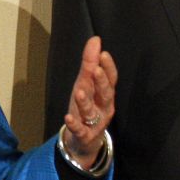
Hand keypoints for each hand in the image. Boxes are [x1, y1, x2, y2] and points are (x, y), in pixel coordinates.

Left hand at [61, 36, 116, 169]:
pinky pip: (80, 129)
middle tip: (96, 70)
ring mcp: (95, 122)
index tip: (104, 54)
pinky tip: (68, 117)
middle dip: (101, 82)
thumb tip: (95, 39)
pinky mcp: (84, 135)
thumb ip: (90, 63)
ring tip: (79, 92)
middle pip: (105, 94)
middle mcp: (104, 107)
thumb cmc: (87, 106)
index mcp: (105, 94)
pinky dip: (74, 124)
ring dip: (86, 102)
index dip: (109, 68)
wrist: (84, 139)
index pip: (111, 79)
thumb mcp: (86, 83)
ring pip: (91, 112)